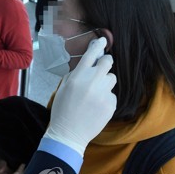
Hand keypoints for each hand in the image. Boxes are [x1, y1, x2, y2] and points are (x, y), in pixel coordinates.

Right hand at [44, 37, 116, 155]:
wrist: (68, 133)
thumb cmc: (62, 110)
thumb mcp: (63, 88)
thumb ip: (75, 75)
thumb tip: (87, 66)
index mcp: (77, 76)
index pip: (90, 55)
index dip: (98, 45)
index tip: (103, 40)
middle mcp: (92, 82)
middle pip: (108, 62)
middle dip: (106, 63)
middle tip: (102, 67)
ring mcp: (103, 93)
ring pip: (112, 79)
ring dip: (105, 83)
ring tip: (95, 94)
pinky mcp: (111, 104)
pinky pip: (112, 95)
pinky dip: (106, 98)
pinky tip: (96, 107)